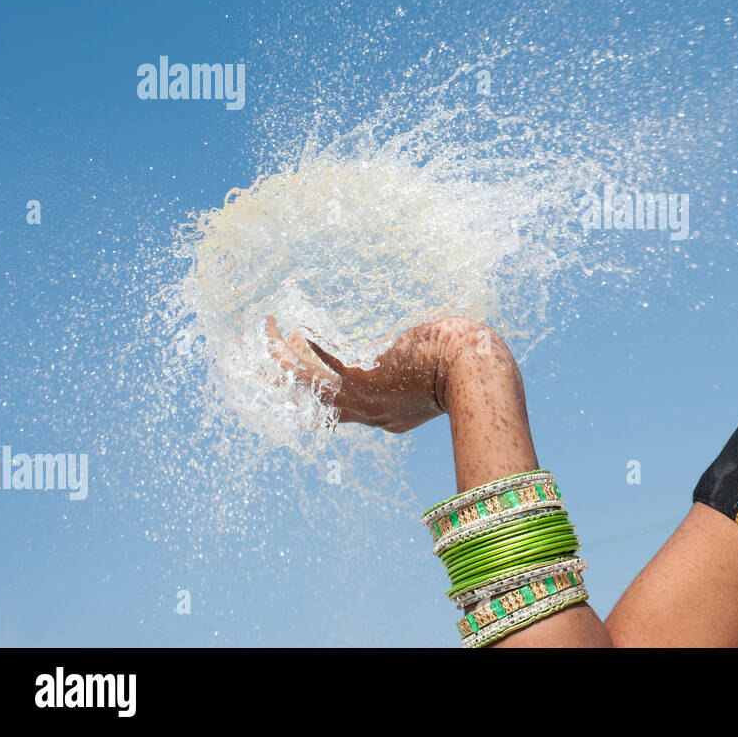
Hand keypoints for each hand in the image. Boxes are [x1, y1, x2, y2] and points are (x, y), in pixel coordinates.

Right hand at [263, 314, 497, 433]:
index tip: (298, 370)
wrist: (477, 368)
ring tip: (265, 329)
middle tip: (261, 359)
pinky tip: (287, 322)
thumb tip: (401, 346)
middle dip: (280, 380)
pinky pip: (319, 358)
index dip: (315, 389)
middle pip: (310, 400)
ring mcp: (364, 398)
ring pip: (305, 380)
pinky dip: (300, 340)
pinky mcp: (363, 378)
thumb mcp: (434, 374)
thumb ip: (412, 369)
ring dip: (279, 354)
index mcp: (389, 415)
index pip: (340, 409)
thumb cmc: (465, 362)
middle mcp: (370, 412)